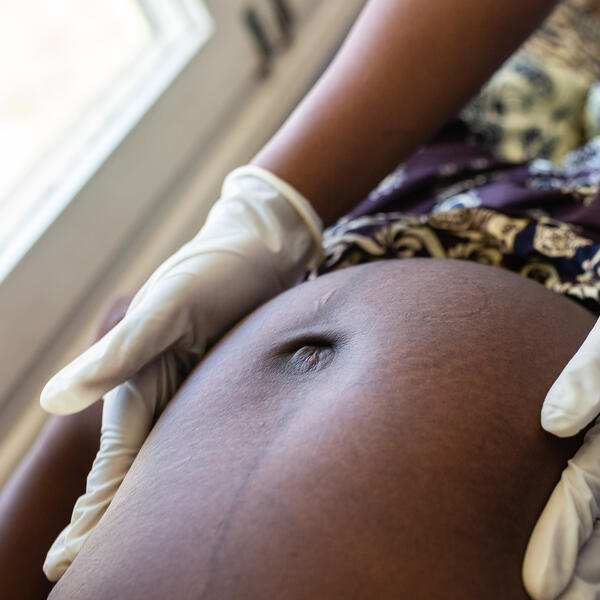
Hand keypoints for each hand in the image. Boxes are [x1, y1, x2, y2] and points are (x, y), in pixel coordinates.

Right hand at [40, 165, 323, 579]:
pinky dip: (197, 481)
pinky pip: (209, 448)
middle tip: (81, 575)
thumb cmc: (213, 272)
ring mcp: (195, 401)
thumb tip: (54, 401)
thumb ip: (118, 355)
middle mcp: (161, 400)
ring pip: (170, 469)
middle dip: (111, 527)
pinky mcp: (231, 395)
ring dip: (151, 512)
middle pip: (134, 478)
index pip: (114, 468)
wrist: (261, 253)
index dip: (93, 517)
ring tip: (138, 556)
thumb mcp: (167, 309)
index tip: (65, 563)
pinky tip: (203, 506)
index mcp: (137, 386)